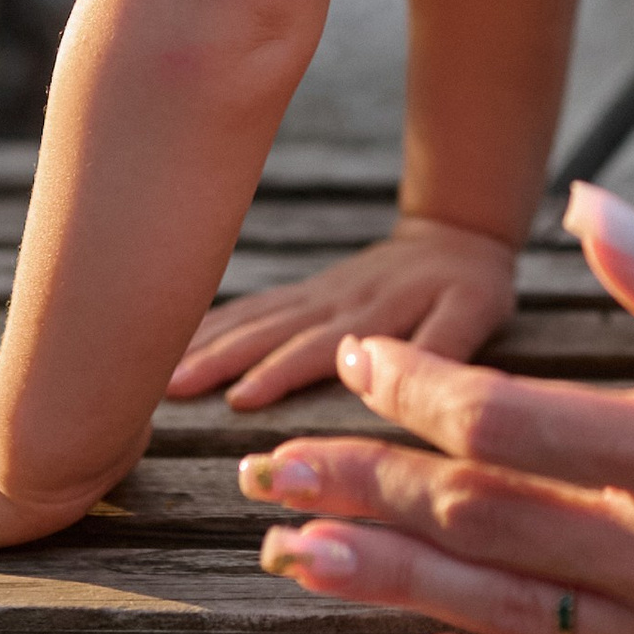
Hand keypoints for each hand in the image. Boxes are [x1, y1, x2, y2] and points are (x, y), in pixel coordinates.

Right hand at [170, 214, 520, 408]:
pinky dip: (216, 321)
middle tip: (165, 388)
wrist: (460, 234)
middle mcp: (334, 305)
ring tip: (160, 373)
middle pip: (269, 332)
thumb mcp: (474, 313)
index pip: (318, 348)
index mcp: (372, 317)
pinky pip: (256, 307)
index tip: (236, 398)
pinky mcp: (308, 292)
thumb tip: (373, 365)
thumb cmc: (473, 287)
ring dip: (206, 343)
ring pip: (253, 318)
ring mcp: (315, 295)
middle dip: (218, 360)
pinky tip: (182, 337)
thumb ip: (437, 342)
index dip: (278, 373)